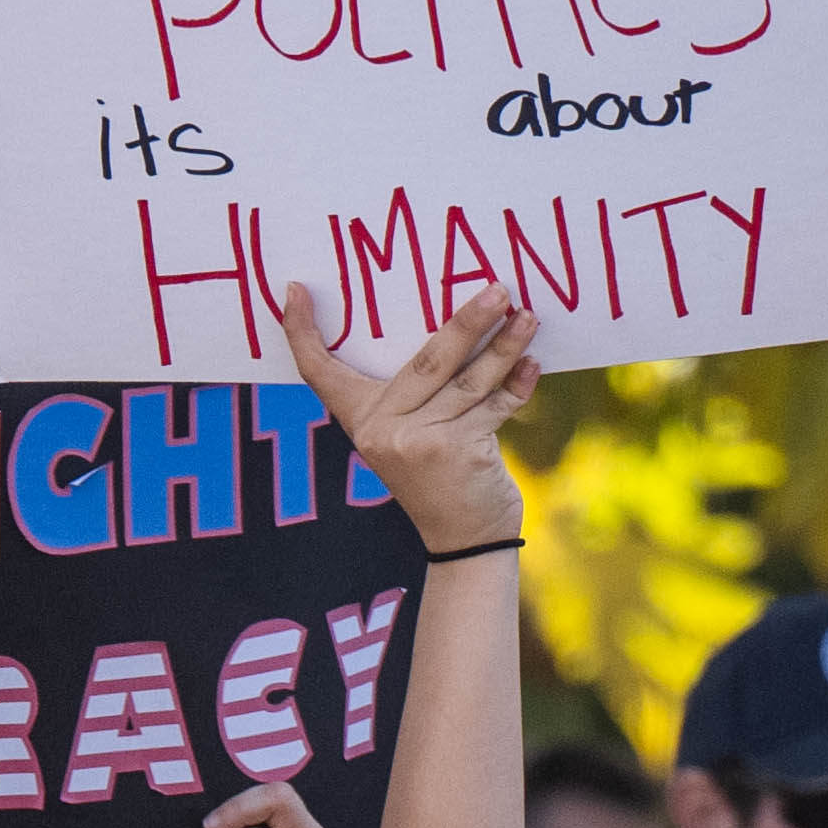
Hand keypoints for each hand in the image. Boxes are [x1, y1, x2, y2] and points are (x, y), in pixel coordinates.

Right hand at [279, 283, 536, 552]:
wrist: (464, 538)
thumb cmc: (441, 474)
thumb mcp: (413, 434)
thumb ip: (422, 393)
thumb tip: (460, 328)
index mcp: (363, 420)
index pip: (321, 372)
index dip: (303, 332)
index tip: (295, 290)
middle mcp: (384, 430)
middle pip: (427, 360)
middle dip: (465, 321)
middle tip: (497, 289)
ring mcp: (421, 442)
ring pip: (469, 379)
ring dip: (504, 345)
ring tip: (526, 316)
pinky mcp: (460, 451)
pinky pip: (495, 405)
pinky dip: (518, 384)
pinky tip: (533, 364)